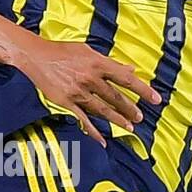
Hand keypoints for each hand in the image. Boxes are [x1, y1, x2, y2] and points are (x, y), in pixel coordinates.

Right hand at [15, 36, 160, 144]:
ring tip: (129, 128)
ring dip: (117, 119)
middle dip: (130, 109)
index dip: (142, 89)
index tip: (155, 99)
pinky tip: (102, 139)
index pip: (126, 78)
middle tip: (140, 117)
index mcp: (97, 63)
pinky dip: (93, 131)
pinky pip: (83, 119)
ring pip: (102, 109)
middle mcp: (90, 78)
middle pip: (115, 97)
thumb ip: (110, 62)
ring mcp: (78, 91)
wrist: (36, 56)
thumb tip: (130, 69)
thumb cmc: (63, 51)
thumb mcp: (88, 52)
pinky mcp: (66, 101)